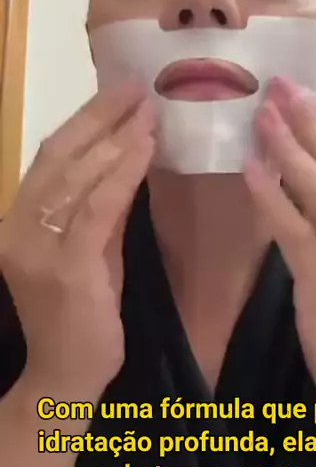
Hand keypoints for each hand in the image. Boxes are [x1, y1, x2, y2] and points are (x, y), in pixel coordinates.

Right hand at [0, 82, 154, 394]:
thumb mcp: (90, 252)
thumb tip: (125, 159)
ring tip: (147, 110)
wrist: (66, 378)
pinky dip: (122, 173)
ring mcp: (37, 248)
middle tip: (136, 88)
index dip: (83, 121)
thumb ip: (101, 209)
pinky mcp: (66, 268)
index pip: (49, 158)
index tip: (118, 94)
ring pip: (76, 176)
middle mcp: (18, 228)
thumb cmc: (80, 317)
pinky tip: (145, 148)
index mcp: (18, 221)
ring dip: (115, 138)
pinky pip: (98, 208)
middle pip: (57, 156)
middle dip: (98, 116)